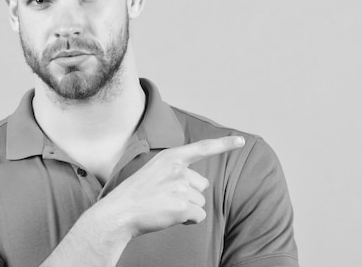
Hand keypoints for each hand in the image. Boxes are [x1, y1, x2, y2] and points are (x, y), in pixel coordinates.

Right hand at [96, 136, 244, 236]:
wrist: (120, 212)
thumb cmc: (137, 194)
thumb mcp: (154, 171)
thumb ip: (176, 171)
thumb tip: (200, 185)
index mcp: (170, 157)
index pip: (203, 148)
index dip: (224, 144)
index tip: (242, 140)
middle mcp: (178, 169)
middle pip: (201, 185)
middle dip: (189, 194)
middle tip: (164, 198)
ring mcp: (180, 187)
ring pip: (200, 202)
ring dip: (187, 208)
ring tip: (163, 207)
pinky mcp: (182, 206)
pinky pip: (198, 216)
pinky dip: (188, 220)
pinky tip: (169, 217)